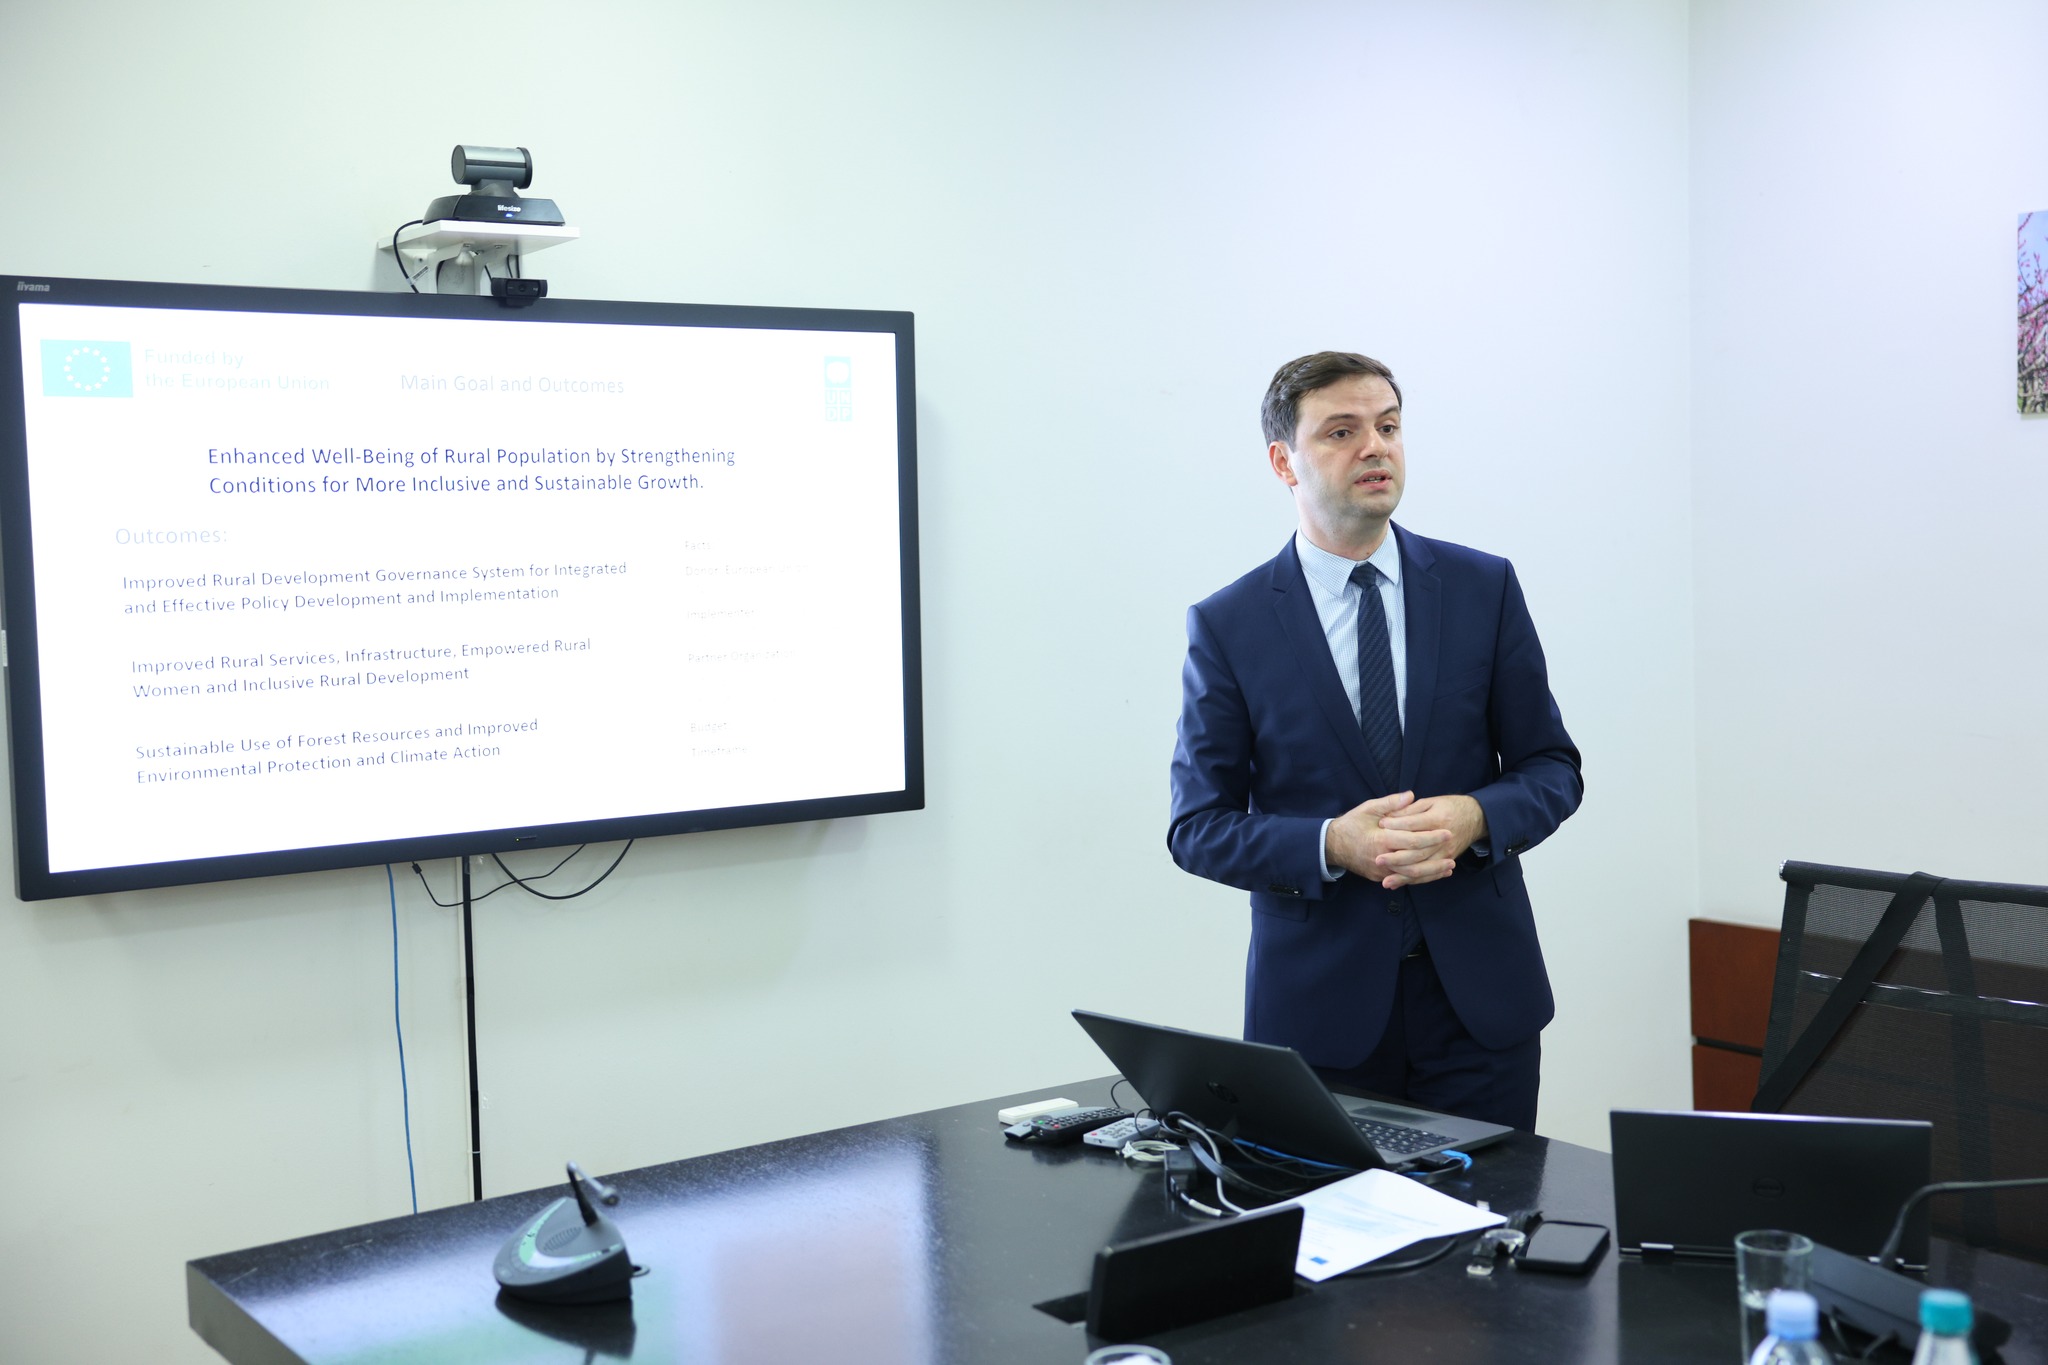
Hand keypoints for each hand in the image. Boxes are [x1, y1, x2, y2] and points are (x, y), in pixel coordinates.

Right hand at [1325, 791, 1453, 889]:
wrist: (1332, 846)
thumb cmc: (1351, 824)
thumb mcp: (1368, 808)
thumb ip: (1390, 803)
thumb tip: (1410, 796)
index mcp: (1380, 840)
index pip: (1412, 841)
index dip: (1431, 837)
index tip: (1447, 831)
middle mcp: (1382, 859)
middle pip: (1415, 861)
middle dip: (1436, 855)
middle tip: (1453, 848)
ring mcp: (1381, 872)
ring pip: (1412, 875)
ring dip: (1432, 871)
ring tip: (1450, 866)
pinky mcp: (1381, 877)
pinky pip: (1404, 880)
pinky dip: (1422, 878)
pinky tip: (1435, 874)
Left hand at [1375, 794, 1487, 887]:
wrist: (1476, 817)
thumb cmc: (1450, 806)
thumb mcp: (1431, 802)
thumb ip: (1410, 809)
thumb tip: (1389, 816)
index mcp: (1437, 819)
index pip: (1412, 825)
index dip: (1395, 825)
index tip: (1379, 826)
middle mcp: (1442, 839)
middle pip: (1417, 852)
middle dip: (1396, 858)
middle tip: (1377, 860)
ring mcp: (1446, 853)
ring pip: (1423, 868)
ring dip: (1403, 876)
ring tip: (1385, 881)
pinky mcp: (1446, 860)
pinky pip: (1429, 875)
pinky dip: (1414, 881)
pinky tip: (1399, 884)